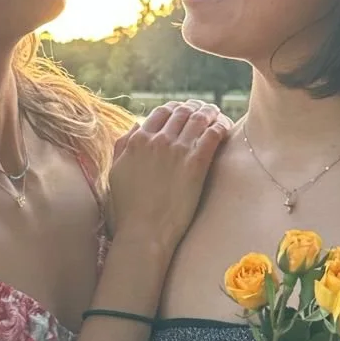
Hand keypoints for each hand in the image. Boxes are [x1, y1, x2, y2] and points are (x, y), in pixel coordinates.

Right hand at [109, 100, 231, 250]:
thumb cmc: (127, 209)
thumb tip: (134, 126)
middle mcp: (158, 140)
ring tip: (217, 116)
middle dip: (195, 108)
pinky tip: (224, 128)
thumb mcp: (115, 172)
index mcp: (137, 140)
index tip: (184, 113)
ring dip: (210, 113)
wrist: (144, 232)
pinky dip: (220, 126)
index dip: (175, 109)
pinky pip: (213, 134)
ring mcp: (177, 151)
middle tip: (205, 112)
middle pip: (182, 112)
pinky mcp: (196, 164)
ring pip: (199, 118)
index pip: (161, 112)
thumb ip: (122, 146)